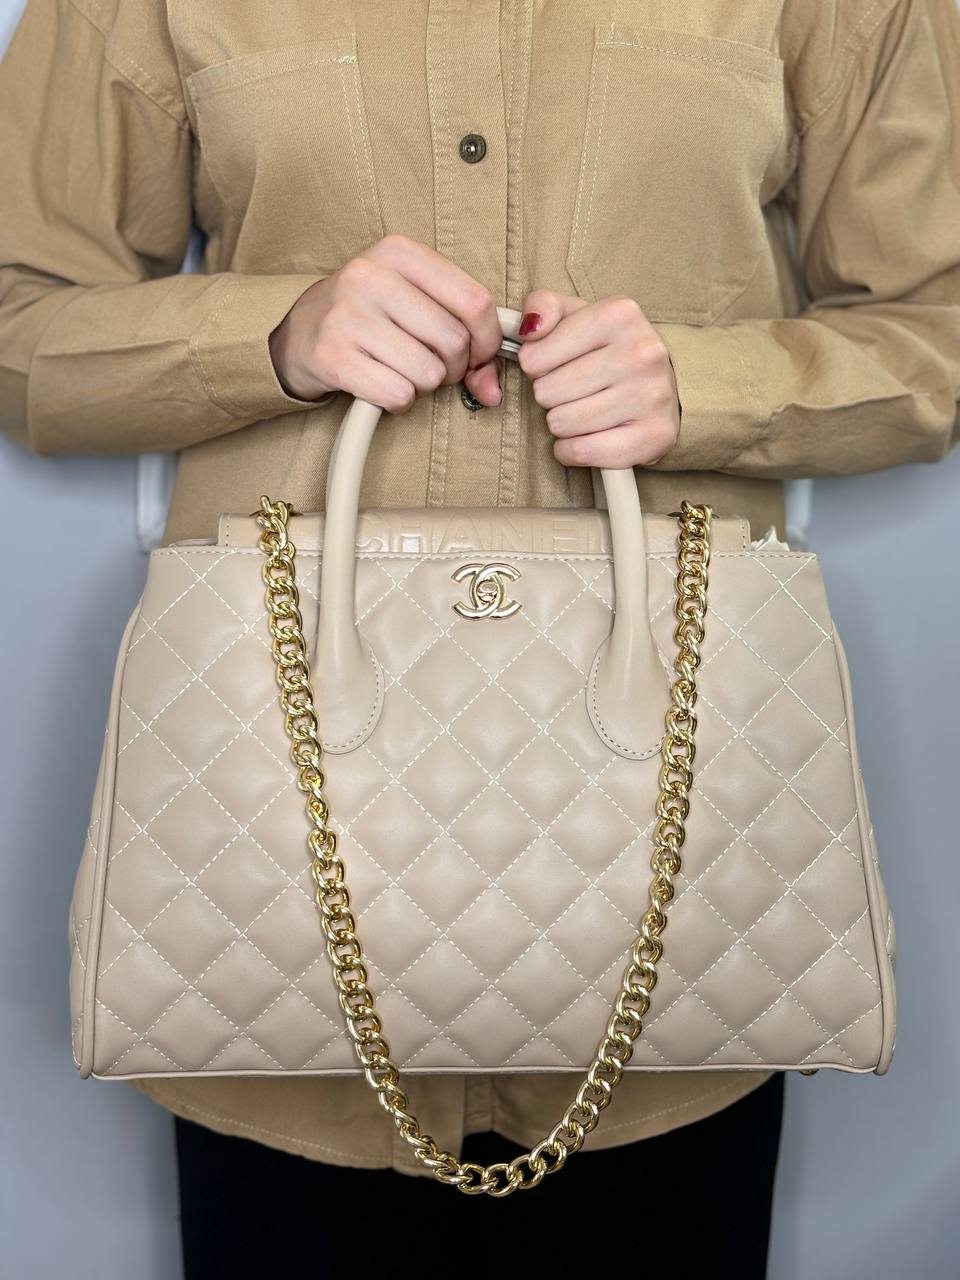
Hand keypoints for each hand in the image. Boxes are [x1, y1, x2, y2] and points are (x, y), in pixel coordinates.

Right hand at [268, 234, 503, 411]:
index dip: (487, 339)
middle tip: (432, 366)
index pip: (474, 301)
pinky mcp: (333, 357)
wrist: (297, 333)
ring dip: (424, 386)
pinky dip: (399, 401)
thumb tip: (493, 389)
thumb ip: (463, 334)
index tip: (479, 354)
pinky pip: (398, 394)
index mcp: (398, 253)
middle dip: (453, 368)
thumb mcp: (412, 303)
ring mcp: (348, 316)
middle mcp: (370, 277)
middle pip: (454, 341)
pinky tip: (381, 386)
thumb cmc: (367, 316)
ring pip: (429, 373)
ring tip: (401, 372)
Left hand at [514, 290, 680, 467]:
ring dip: (562, 423)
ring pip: (563, 423)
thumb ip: (542, 305)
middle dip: (549, 396)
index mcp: (619, 315)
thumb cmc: (607, 349)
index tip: (553, 365)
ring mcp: (652, 396)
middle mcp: (642, 352)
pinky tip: (583, 437)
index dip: (534, 366)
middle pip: (547, 392)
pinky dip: (571, 451)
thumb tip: (529, 330)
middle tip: (570, 391)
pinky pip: (583, 451)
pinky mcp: (654, 436)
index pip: (534, 357)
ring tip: (580, 411)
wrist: (663, 384)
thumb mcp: (575, 314)